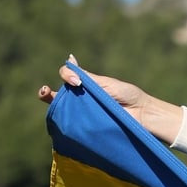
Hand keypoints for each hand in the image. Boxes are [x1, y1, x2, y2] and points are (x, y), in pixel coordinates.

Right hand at [37, 57, 181, 144]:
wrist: (142, 115)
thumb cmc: (128, 96)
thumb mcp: (105, 83)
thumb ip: (87, 76)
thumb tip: (69, 58)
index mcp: (86, 86)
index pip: (67, 77)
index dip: (67, 76)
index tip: (78, 81)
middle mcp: (82, 100)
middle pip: (58, 96)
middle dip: (46, 93)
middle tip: (43, 92)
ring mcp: (84, 115)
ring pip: (62, 111)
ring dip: (51, 105)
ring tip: (44, 98)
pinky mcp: (88, 128)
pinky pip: (73, 125)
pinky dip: (64, 121)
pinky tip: (59, 119)